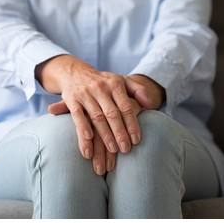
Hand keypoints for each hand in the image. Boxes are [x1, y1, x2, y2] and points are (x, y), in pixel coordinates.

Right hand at [36, 55, 150, 159]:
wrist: (75, 72)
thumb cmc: (104, 81)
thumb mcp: (122, 80)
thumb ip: (139, 90)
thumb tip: (151, 105)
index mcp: (115, 85)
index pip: (126, 107)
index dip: (132, 124)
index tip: (136, 140)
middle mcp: (100, 89)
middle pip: (112, 114)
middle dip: (120, 133)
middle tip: (126, 149)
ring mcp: (85, 94)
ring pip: (97, 117)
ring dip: (104, 135)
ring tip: (112, 150)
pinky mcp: (72, 99)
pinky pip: (77, 115)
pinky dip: (82, 127)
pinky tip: (88, 139)